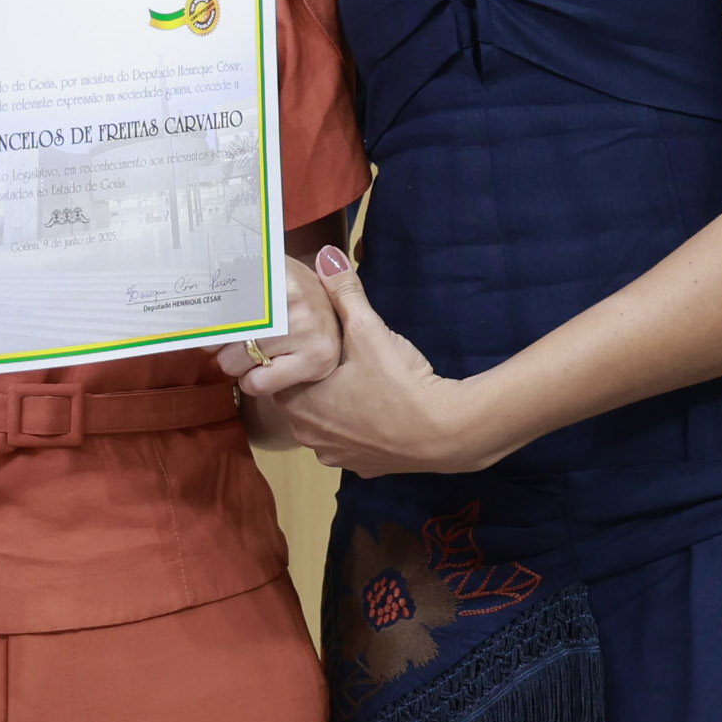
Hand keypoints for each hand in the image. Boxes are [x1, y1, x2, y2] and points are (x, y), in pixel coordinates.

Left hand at [249, 248, 490, 477]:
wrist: (445, 433)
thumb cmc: (400, 382)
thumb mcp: (370, 329)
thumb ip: (345, 293)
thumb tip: (326, 254)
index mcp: (298, 402)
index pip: (277, 372)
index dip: (295, 354)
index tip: (313, 340)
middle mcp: (307, 434)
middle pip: (299, 397)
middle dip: (314, 378)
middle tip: (340, 355)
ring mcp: (334, 455)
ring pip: (323, 422)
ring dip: (334, 404)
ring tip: (361, 382)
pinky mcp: (361, 467)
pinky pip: (348, 442)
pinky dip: (357, 427)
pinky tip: (377, 409)